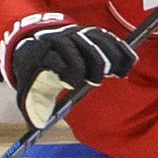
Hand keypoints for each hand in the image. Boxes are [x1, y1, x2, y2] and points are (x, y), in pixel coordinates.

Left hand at [0, 13, 136, 127]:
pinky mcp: (91, 32)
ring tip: (118, 74)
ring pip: (98, 41)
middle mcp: (60, 39)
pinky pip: (110, 38)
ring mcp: (77, 33)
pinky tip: (130, 62)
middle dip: (93, 65)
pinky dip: (122, 50)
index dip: (66, 72)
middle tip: (97, 81)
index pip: (55, 58)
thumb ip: (33, 107)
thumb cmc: (34, 71)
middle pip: (81, 48)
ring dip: (111, 58)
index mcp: (41, 52)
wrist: (36, 42)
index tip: (72, 85)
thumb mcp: (26, 88)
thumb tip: (39, 125)